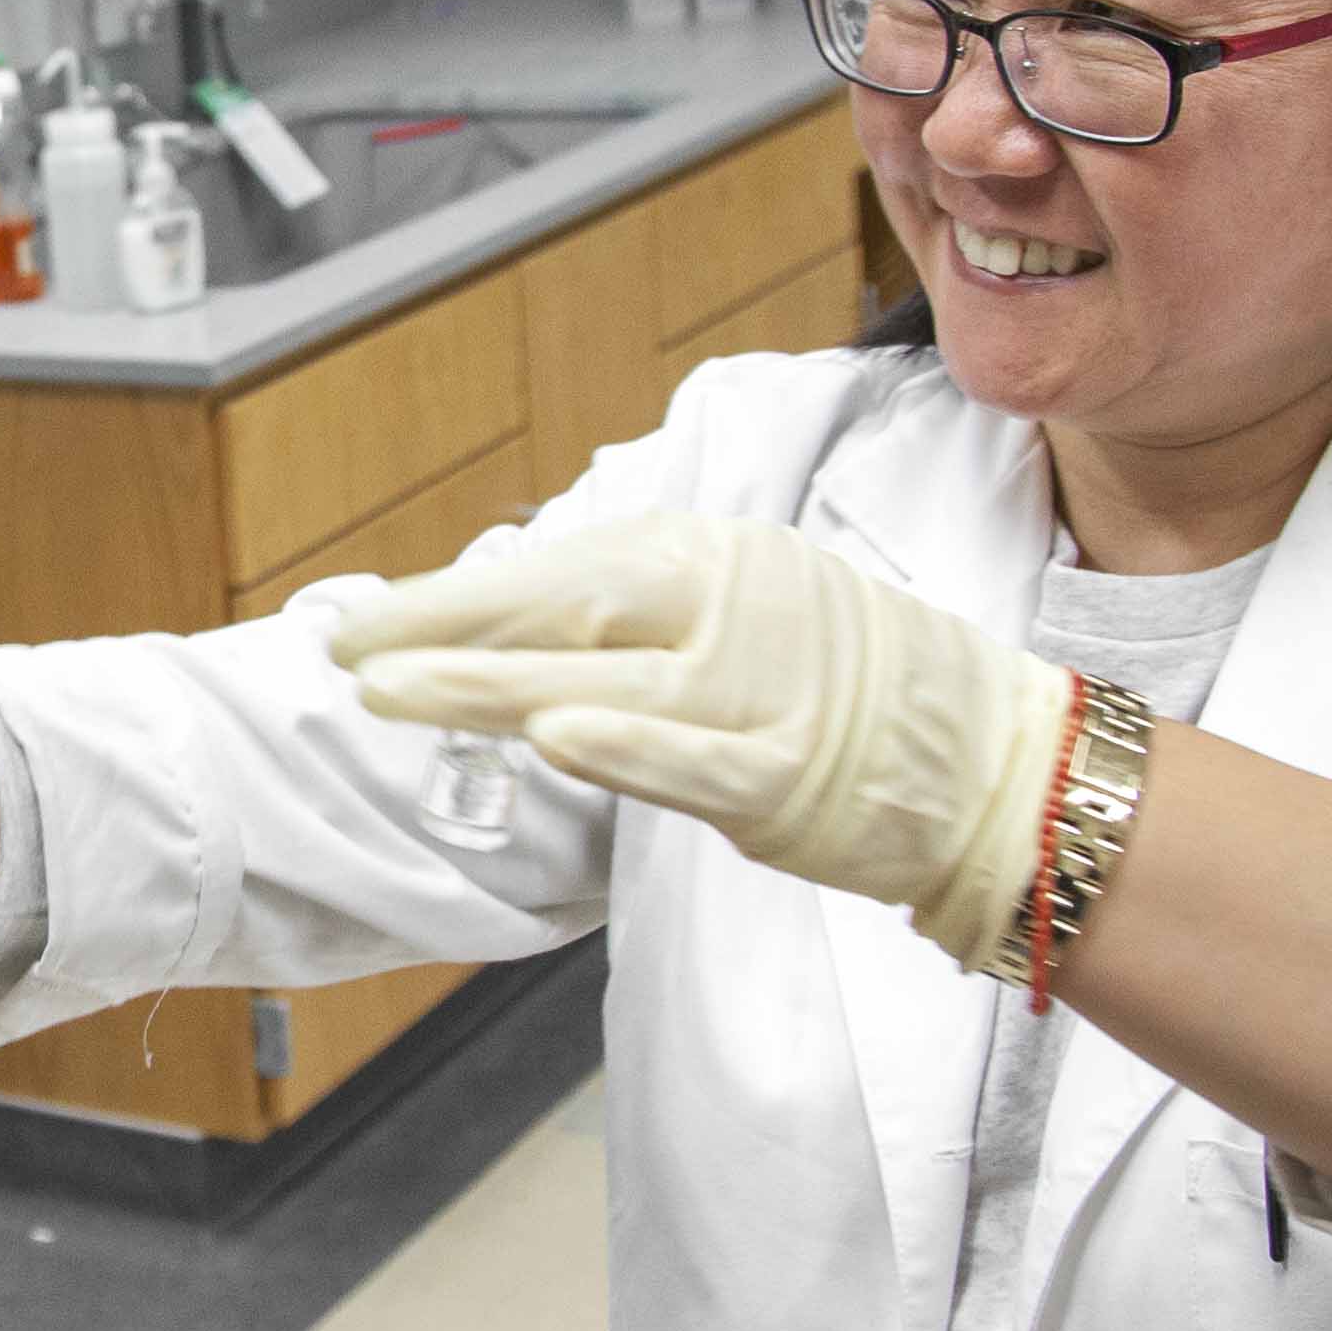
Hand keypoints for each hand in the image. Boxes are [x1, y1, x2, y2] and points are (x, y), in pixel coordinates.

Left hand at [334, 514, 1068, 966]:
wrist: (988, 761)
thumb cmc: (850, 689)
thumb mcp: (743, 612)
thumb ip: (636, 617)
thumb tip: (507, 624)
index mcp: (713, 559)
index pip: (559, 572)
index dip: (454, 596)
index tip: (365, 619)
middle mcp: (728, 606)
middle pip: (562, 608)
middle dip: (442, 628)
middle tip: (343, 646)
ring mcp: (758, 688)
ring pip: (602, 678)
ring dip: (487, 685)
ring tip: (387, 689)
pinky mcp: (785, 771)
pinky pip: (690, 756)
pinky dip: (622, 742)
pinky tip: (550, 733)